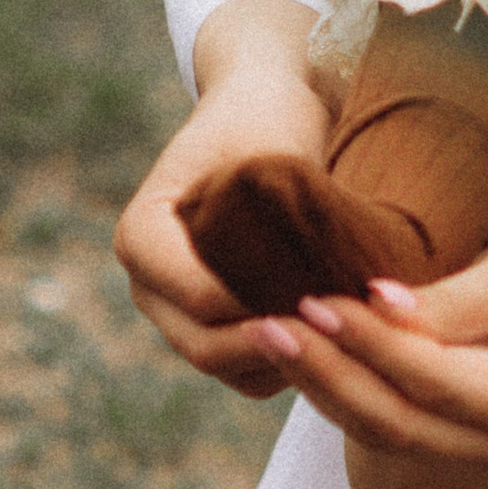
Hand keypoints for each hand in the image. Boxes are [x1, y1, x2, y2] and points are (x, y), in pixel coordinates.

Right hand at [114, 20, 332, 395]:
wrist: (264, 116)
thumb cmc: (266, 123)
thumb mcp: (268, 156)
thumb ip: (275, 219)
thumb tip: (308, 289)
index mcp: (141, 235)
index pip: (197, 294)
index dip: (257, 306)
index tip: (321, 296)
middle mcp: (149, 283)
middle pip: (203, 343)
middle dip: (275, 342)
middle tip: (340, 331)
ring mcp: (176, 314)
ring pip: (225, 366)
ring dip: (285, 358)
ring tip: (345, 339)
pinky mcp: (212, 331)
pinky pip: (247, 372)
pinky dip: (290, 363)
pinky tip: (339, 340)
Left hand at [241, 209, 487, 461]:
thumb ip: (456, 299)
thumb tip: (373, 307)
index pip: (434, 382)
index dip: (367, 344)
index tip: (311, 298)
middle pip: (404, 426)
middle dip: (330, 377)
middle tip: (266, 324)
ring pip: (398, 436)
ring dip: (332, 389)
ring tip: (273, 336)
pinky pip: (411, 424)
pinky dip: (360, 390)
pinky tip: (317, 351)